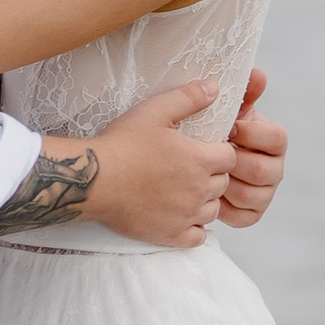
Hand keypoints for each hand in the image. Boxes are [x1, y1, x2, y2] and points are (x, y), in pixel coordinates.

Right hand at [81, 83, 232, 250]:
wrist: (95, 180)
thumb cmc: (122, 145)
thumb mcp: (155, 111)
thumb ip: (188, 97)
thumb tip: (214, 88)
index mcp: (198, 160)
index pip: (230, 157)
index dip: (220, 152)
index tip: (204, 150)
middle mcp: (197, 190)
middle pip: (223, 184)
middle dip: (213, 175)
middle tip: (191, 168)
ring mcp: (185, 215)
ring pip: (213, 210)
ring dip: (205, 200)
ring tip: (186, 191)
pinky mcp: (170, 234)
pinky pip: (198, 236)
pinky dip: (195, 228)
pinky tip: (182, 216)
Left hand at [218, 67, 285, 228]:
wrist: (198, 160)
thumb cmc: (216, 130)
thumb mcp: (228, 110)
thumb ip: (244, 93)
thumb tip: (257, 74)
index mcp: (275, 141)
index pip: (277, 138)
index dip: (252, 134)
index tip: (229, 128)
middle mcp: (275, 168)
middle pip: (264, 170)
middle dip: (235, 162)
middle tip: (212, 154)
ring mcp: (265, 193)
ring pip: (251, 194)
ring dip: (225, 184)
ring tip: (206, 173)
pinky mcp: (251, 214)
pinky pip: (241, 216)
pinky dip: (222, 206)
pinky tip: (206, 193)